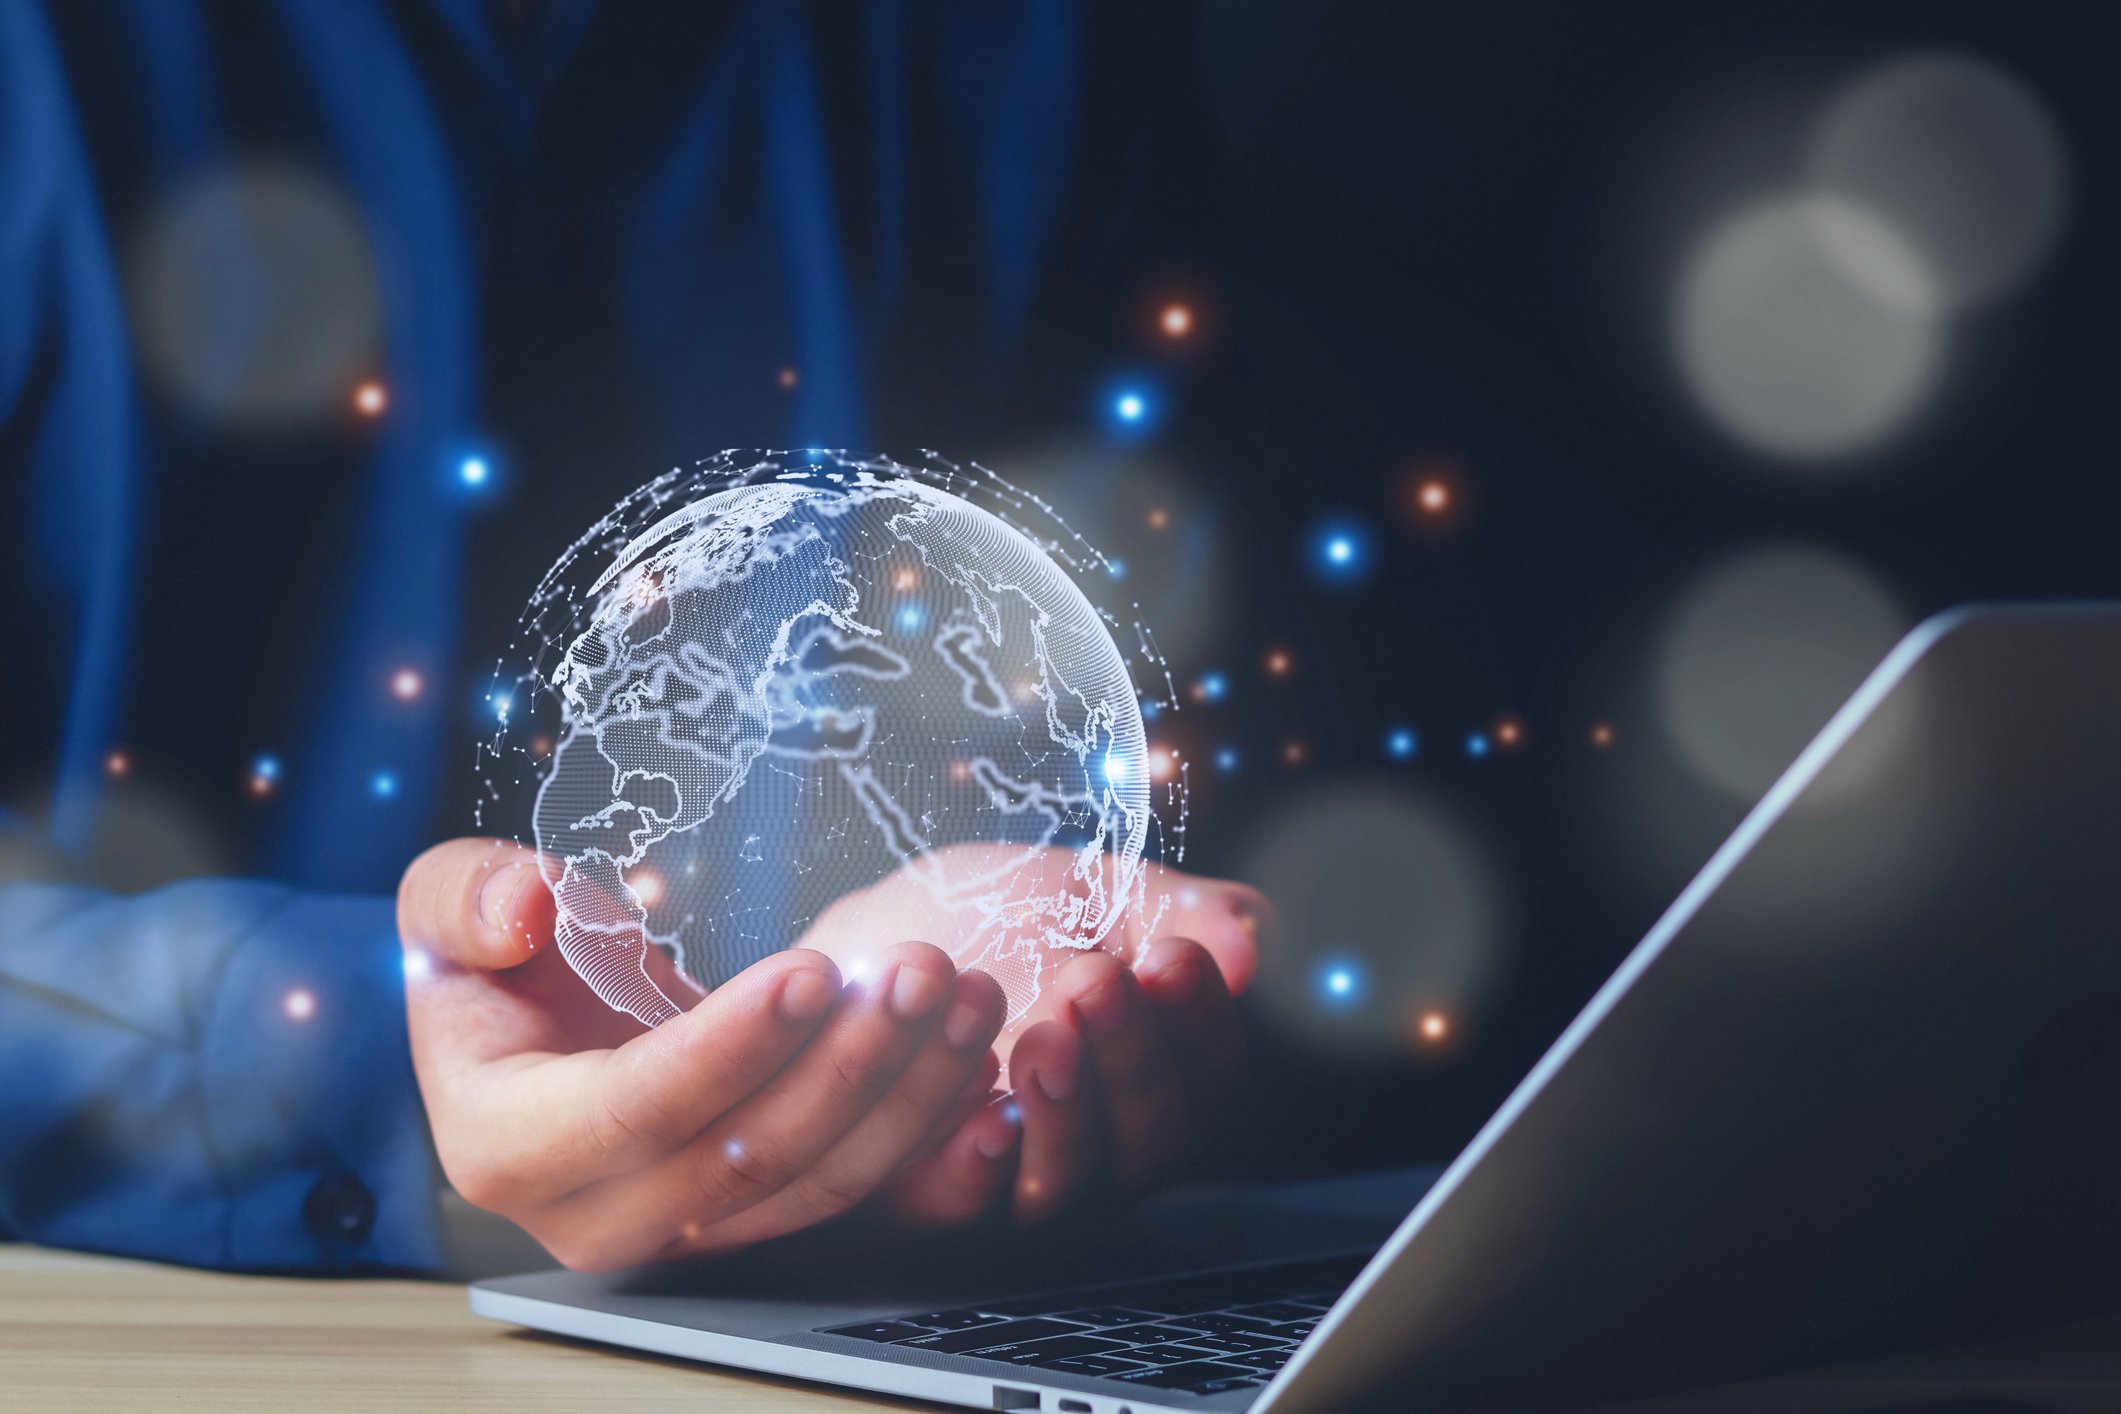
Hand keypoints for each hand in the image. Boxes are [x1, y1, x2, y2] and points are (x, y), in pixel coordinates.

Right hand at [397, 838, 1007, 1270]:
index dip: (728, 1047)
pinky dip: (919, 1122)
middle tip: (923, 970)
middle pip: (748, 1159)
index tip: (809, 970)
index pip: (634, 1111)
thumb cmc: (497, 967)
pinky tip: (968, 1055)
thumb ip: (467, 898)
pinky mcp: (755, 1216)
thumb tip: (526, 909)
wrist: (536, 1029)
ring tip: (965, 996)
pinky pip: (852, 1184)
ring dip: (907, 1090)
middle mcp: (599, 1214)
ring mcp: (685, 1227)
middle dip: (848, 1062)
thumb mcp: (448, 906)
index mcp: (509, 1148)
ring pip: (817, 1180)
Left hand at [798, 846, 1271, 1225]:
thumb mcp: (1096, 891)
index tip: (1171, 955)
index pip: (1209, 1078)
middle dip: (1132, 1059)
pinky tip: (982, 1110)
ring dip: (1066, 1110)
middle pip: (1151, 1140)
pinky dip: (975, 1166)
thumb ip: (1175, 912)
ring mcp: (1015, 1174)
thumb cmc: (1001, 915)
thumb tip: (1248, 942)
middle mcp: (1099, 1141)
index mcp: (1154, 1074)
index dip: (1200, 1023)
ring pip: (1069, 1182)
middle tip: (1096, 983)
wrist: (875, 928)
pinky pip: (962, 1204)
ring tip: (1042, 1033)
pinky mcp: (926, 1189)